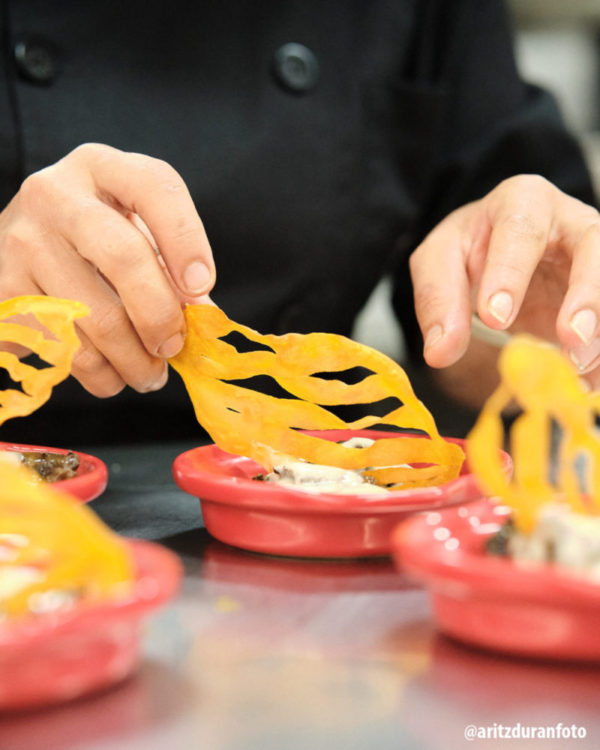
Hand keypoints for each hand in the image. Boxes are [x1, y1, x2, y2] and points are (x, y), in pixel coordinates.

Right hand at [0, 143, 215, 395]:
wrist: (20, 244)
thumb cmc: (94, 239)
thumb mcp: (133, 230)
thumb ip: (171, 267)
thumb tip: (204, 321)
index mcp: (101, 168)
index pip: (154, 189)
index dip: (187, 241)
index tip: (203, 288)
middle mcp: (55, 196)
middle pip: (125, 258)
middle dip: (160, 316)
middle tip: (173, 347)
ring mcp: (22, 242)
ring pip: (94, 319)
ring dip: (134, 362)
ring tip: (149, 374)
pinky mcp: (3, 290)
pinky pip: (64, 350)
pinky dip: (98, 375)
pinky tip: (111, 373)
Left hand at [409, 175, 599, 385]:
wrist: (495, 250)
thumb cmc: (469, 249)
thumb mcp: (438, 263)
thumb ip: (438, 302)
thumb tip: (441, 351)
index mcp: (521, 203)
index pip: (521, 230)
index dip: (511, 273)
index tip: (495, 317)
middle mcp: (569, 221)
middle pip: (593, 244)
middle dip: (587, 293)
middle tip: (569, 339)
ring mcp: (595, 254)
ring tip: (578, 367)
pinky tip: (588, 382)